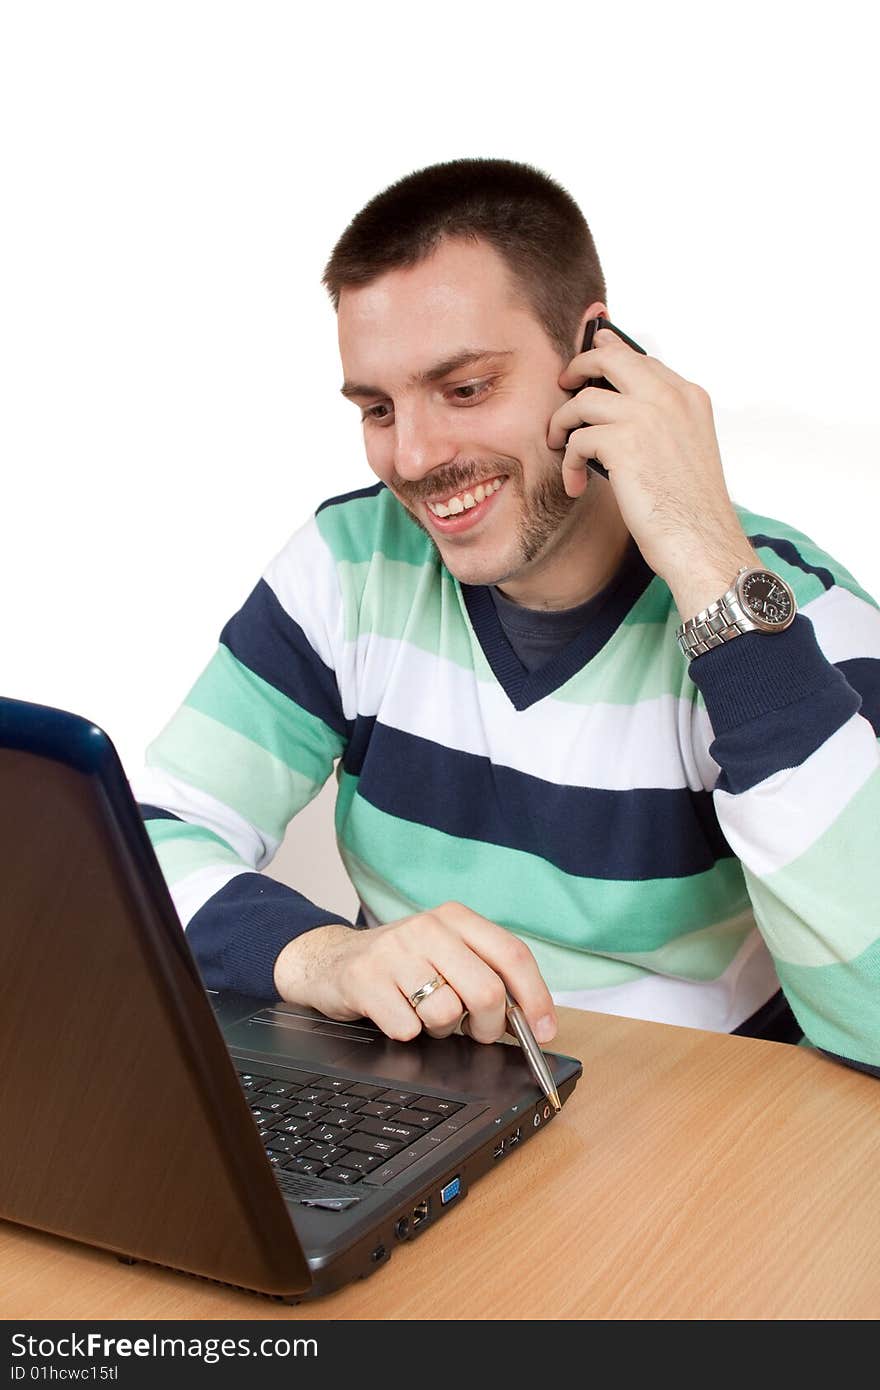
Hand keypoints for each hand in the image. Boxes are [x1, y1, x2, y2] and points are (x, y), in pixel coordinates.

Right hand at [272, 902, 556, 1046]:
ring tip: (424, 1014)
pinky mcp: (365, 979)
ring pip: (447, 1013)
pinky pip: (407, 1028)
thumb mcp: (446, 954)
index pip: (513, 954)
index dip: (536, 997)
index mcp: (456, 918)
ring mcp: (394, 951)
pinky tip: (396, 1015)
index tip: (544, 1030)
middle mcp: (427, 927)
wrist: (332, 960)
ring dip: (441, 1029)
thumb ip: (487, 973)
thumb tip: (532, 1019)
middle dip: (489, 1026)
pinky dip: (408, 1033)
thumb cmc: (402, 964)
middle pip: (486, 990)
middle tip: (476, 1031)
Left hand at [547, 328, 758, 618]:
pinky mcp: (623, 442)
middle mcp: (670, 398)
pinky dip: (568, 463)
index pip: (643, 360)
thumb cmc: (690, 510)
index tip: (593, 351)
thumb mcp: (684, 450)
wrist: (701, 541)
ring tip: (559, 446)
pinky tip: (575, 485)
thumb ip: (659, 422)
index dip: (612, 354)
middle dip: (579, 366)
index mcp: (690, 398)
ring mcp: (647, 416)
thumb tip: (613, 408)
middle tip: (564, 383)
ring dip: (562, 422)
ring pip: (583, 399)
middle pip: (610, 358)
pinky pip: (576, 439)